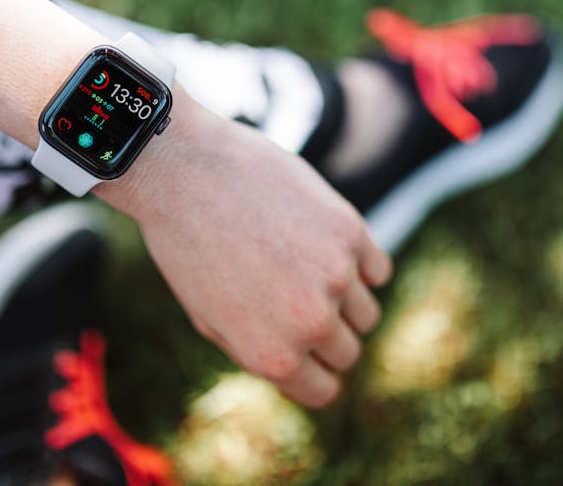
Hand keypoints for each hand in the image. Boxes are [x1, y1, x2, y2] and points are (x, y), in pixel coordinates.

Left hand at [99, 88, 391, 406]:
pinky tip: (323, 244)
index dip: (315, 371)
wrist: (185, 173)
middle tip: (297, 300)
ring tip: (303, 268)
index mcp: (273, 356)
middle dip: (329, 334)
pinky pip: (378, 269)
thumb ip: (261, 350)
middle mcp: (310, 322)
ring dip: (344, 298)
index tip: (305, 348)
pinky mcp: (350, 230)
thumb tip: (306, 368)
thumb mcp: (210, 319)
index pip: (325, 390)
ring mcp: (335, 275)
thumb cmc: (189, 249)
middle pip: (349, 351)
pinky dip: (359, 263)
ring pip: (367, 312)